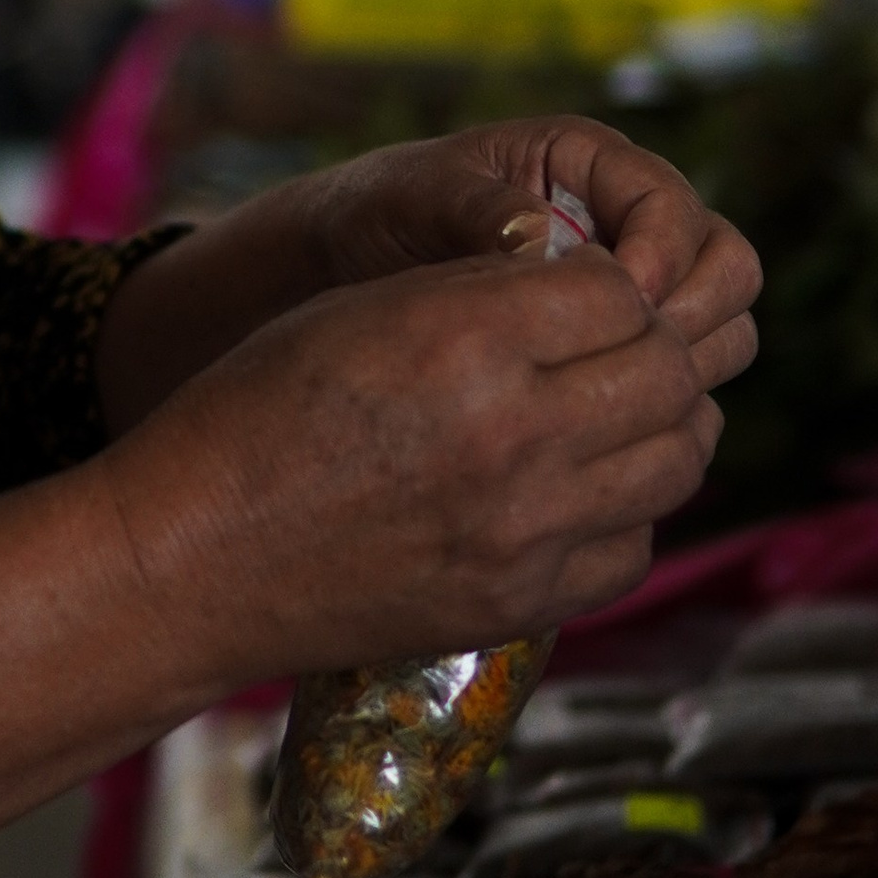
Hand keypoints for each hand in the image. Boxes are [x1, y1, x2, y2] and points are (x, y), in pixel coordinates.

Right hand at [99, 241, 719, 689]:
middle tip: (611, 345)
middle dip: (652, 347)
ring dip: (658, 424)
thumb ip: (483, 288)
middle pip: (668, 374)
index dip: (611, 282)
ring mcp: (527, 533)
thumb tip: (582, 275)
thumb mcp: (365, 308)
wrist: (199, 558)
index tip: (580, 290)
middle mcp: (513, 437)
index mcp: (464, 342)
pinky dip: (626, 508)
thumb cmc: (259, 412)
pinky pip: (635, 544)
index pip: (621, 293)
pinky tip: (578, 486)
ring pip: (678, 461)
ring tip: (608, 409)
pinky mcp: (524, 602)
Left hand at [296, 119, 760, 398]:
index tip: (628, 301)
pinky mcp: (617, 344)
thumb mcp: (418, 196)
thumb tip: (542, 237)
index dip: (663, 252)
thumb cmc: (380, 210)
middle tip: (643, 356)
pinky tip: (612, 426)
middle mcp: (627, 219)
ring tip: (626, 393)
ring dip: (692, 358)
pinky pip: (679, 372)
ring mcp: (632, 285)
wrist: (345, 265)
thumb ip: (481, 211)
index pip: (671, 203)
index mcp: (589, 161)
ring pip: (719, 322)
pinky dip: (666, 397)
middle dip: (697, 309)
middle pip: (724, 262)